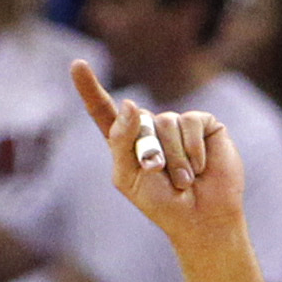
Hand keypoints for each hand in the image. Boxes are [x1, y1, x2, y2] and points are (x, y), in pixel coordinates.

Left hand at [74, 57, 246, 243]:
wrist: (199, 216)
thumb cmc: (160, 202)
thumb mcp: (129, 176)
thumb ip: (122, 141)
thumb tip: (131, 104)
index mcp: (124, 142)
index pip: (103, 111)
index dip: (89, 88)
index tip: (77, 64)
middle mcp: (149, 127)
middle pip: (138, 121)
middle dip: (148, 152)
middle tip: (158, 175)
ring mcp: (177, 123)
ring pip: (166, 122)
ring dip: (173, 157)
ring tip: (183, 178)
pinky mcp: (204, 123)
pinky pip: (193, 121)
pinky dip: (193, 149)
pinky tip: (199, 167)